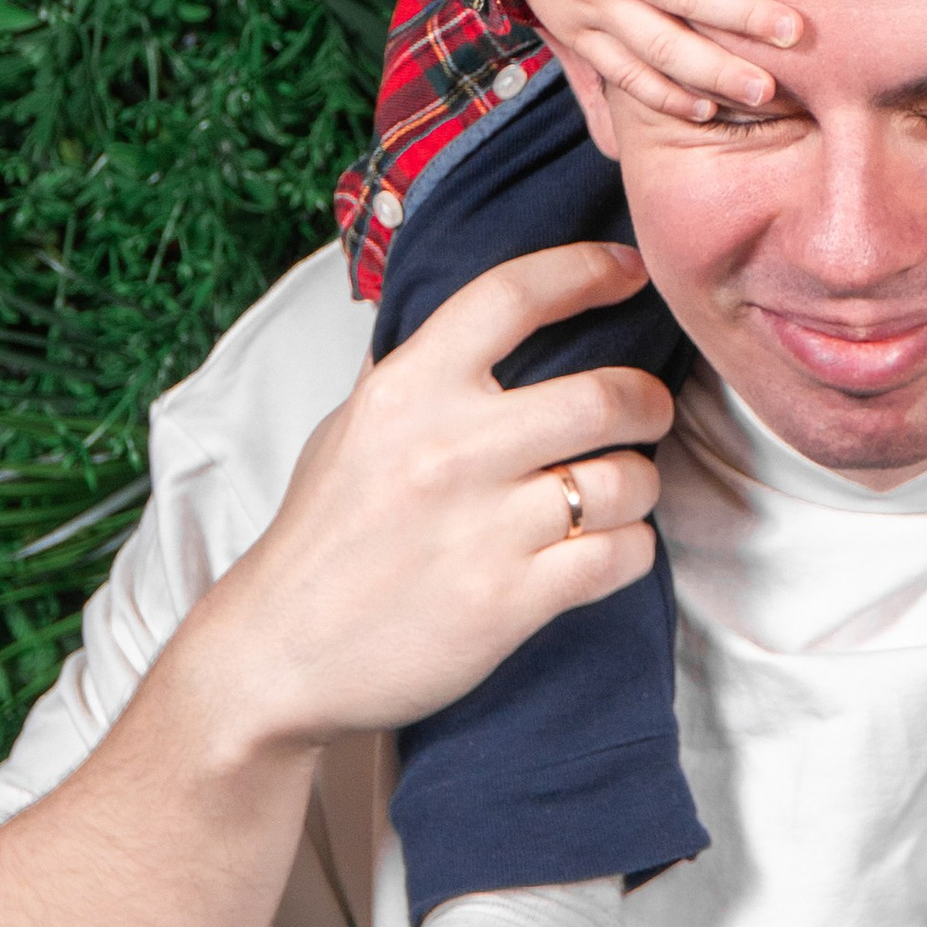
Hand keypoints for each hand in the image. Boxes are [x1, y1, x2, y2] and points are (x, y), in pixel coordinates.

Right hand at [187, 243, 673, 759]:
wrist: (279, 655)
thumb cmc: (322, 540)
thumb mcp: (349, 430)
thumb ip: (416, 377)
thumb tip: (479, 319)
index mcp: (405, 390)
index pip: (511, 296)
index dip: (585, 271)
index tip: (628, 272)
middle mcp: (448, 448)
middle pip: (604, 395)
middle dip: (647, 402)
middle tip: (647, 412)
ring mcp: (482, 527)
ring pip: (626, 481)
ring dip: (639, 486)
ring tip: (616, 495)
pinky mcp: (509, 601)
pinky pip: (620, 555)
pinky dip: (629, 550)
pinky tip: (602, 551)